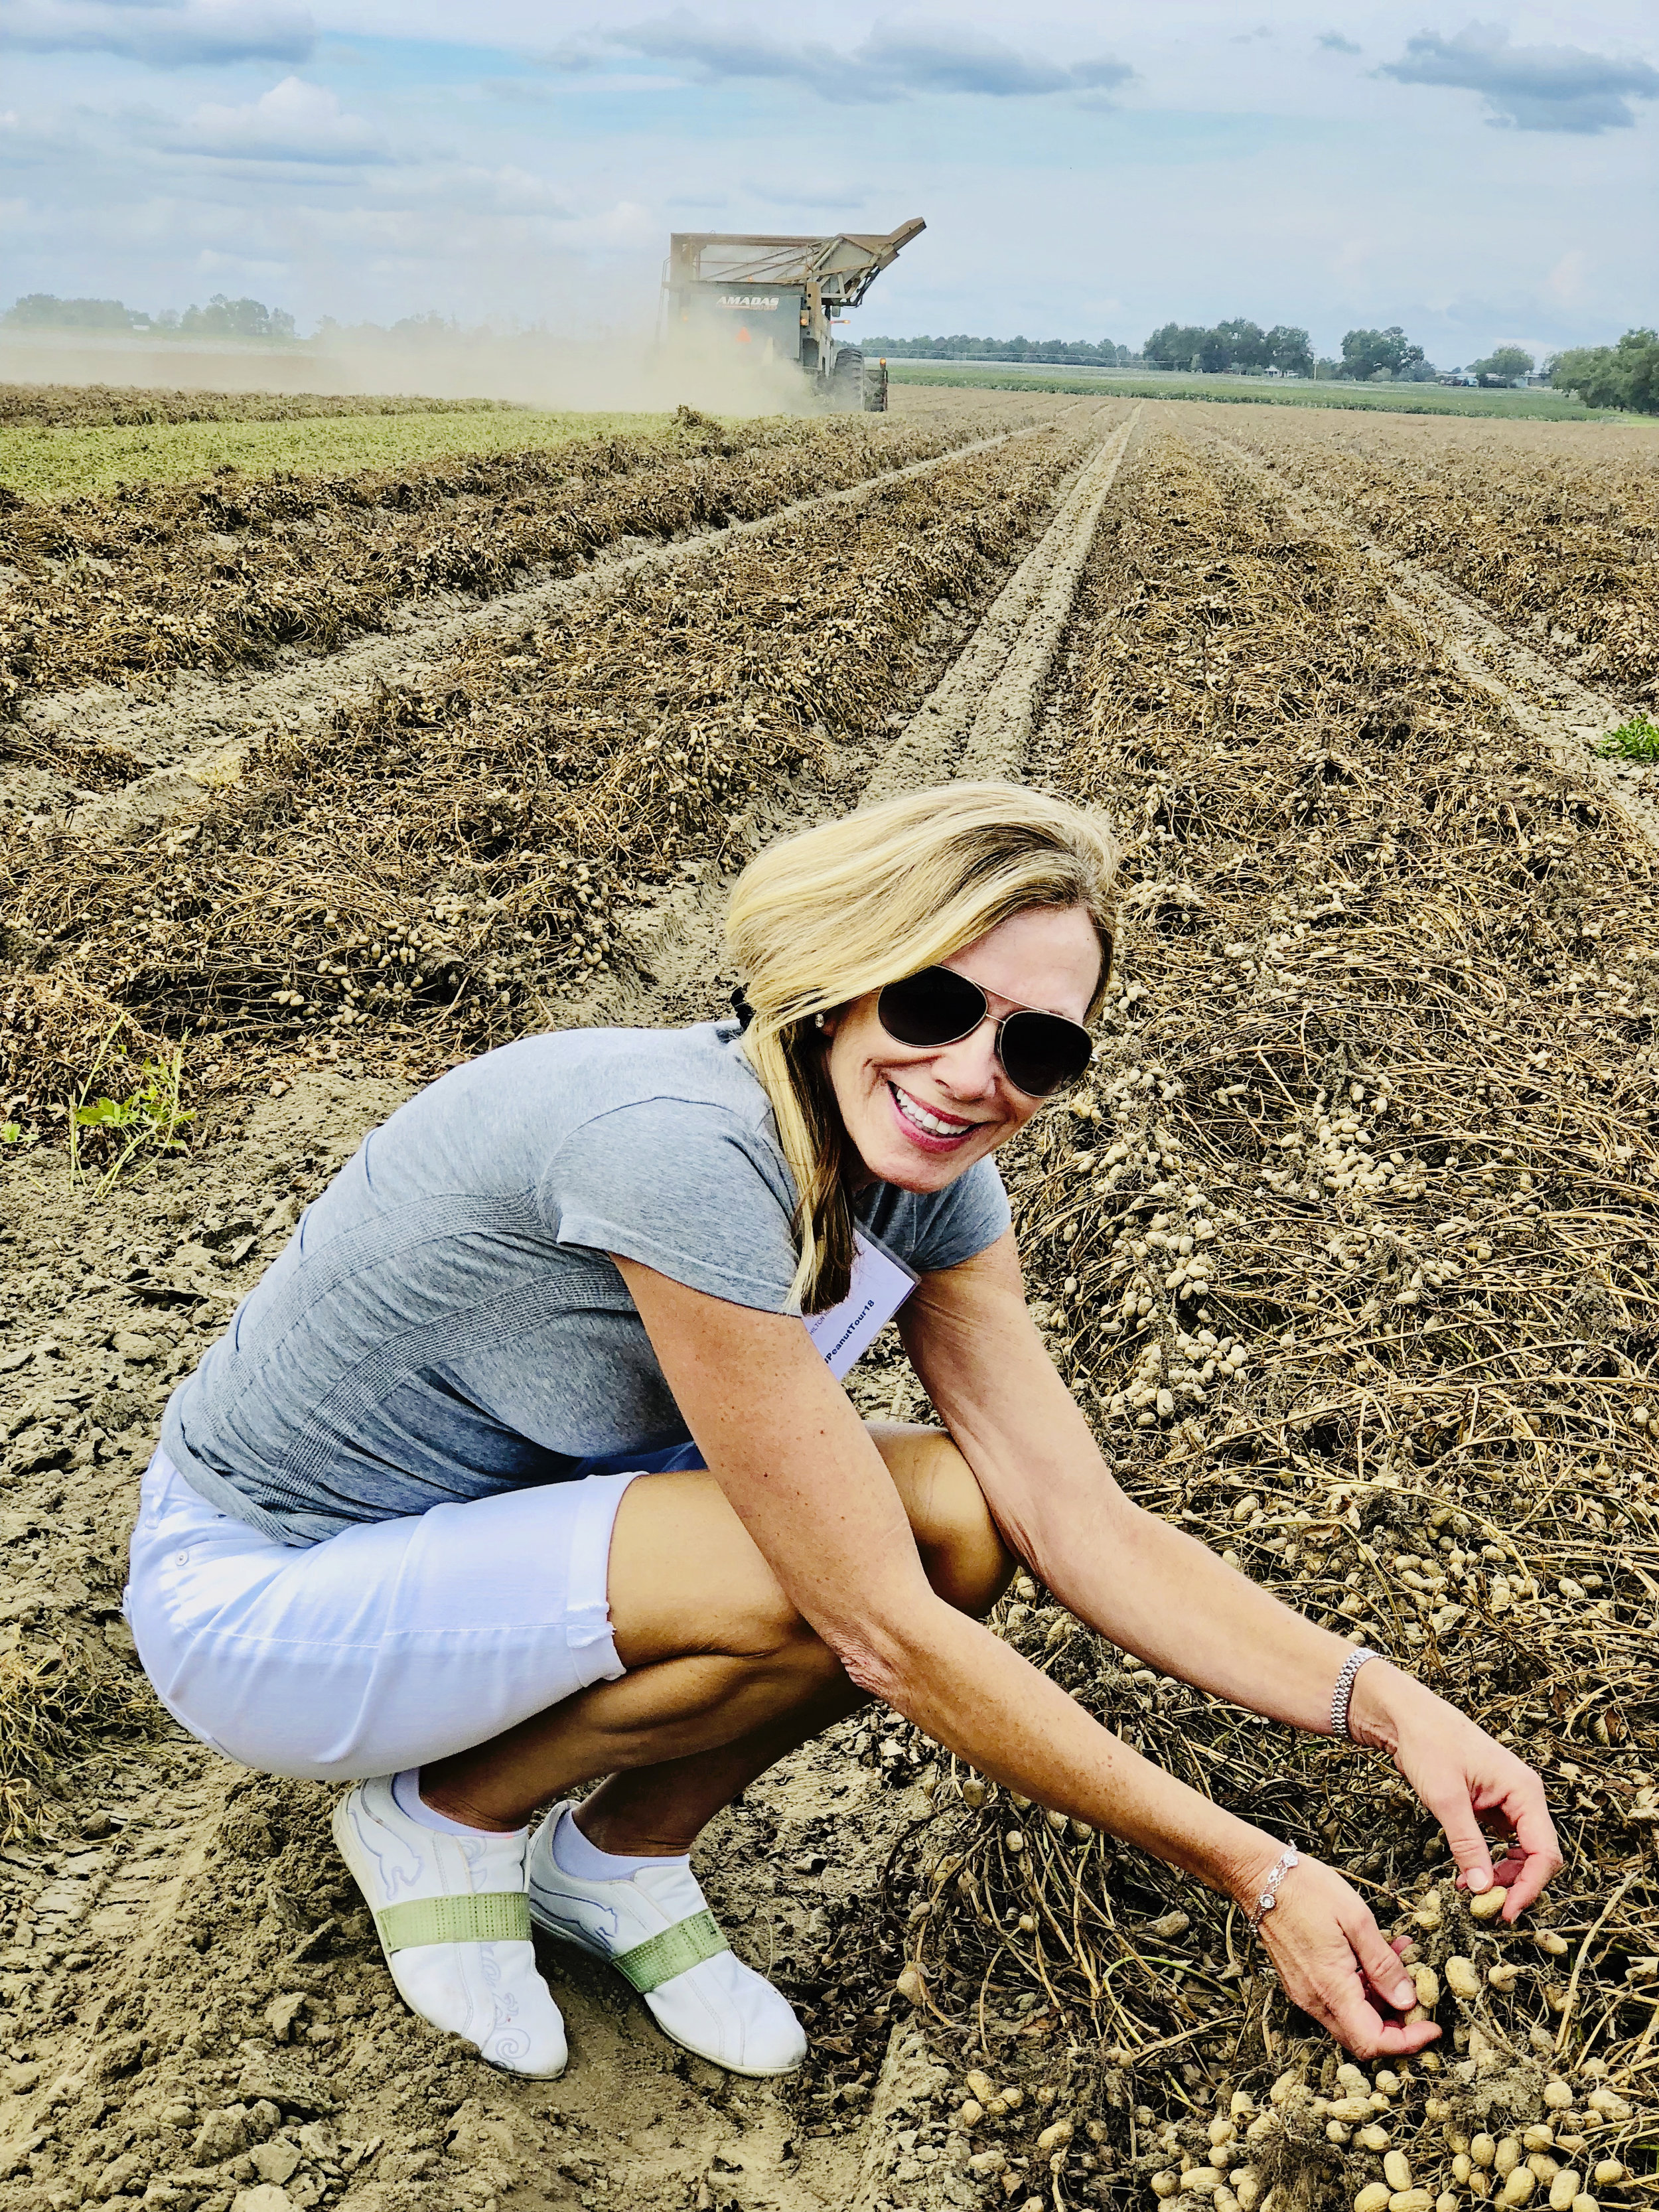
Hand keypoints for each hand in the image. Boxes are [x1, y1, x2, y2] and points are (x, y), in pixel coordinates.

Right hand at [1236, 1846, 1436, 2058]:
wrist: (1258, 1875)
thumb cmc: (1307, 1889)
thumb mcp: (1356, 1919)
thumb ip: (1383, 1964)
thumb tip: (1407, 2001)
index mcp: (1330, 1988)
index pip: (1373, 2042)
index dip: (1408, 2042)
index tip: (1433, 2026)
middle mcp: (1314, 2000)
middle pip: (1363, 2037)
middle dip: (1398, 2026)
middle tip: (1421, 1996)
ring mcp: (1304, 1992)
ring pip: (1352, 2019)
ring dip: (1382, 2002)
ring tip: (1402, 1961)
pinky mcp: (1300, 1981)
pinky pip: (1337, 2000)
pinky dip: (1363, 1989)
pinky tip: (1374, 1957)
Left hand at [1348, 1663, 1561, 1915]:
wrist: (1406, 1715)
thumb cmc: (1428, 1745)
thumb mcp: (1446, 1799)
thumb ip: (1468, 1845)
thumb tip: (1484, 1890)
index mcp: (1525, 1791)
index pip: (1545, 1853)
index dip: (1530, 1887)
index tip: (1506, 1912)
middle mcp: (1524, 1795)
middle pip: (1537, 1855)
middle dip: (1515, 1884)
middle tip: (1485, 1907)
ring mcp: (1509, 1799)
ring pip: (1520, 1851)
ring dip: (1501, 1875)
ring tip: (1470, 1891)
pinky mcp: (1491, 1802)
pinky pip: (1501, 1840)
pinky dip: (1489, 1860)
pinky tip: (1467, 1873)